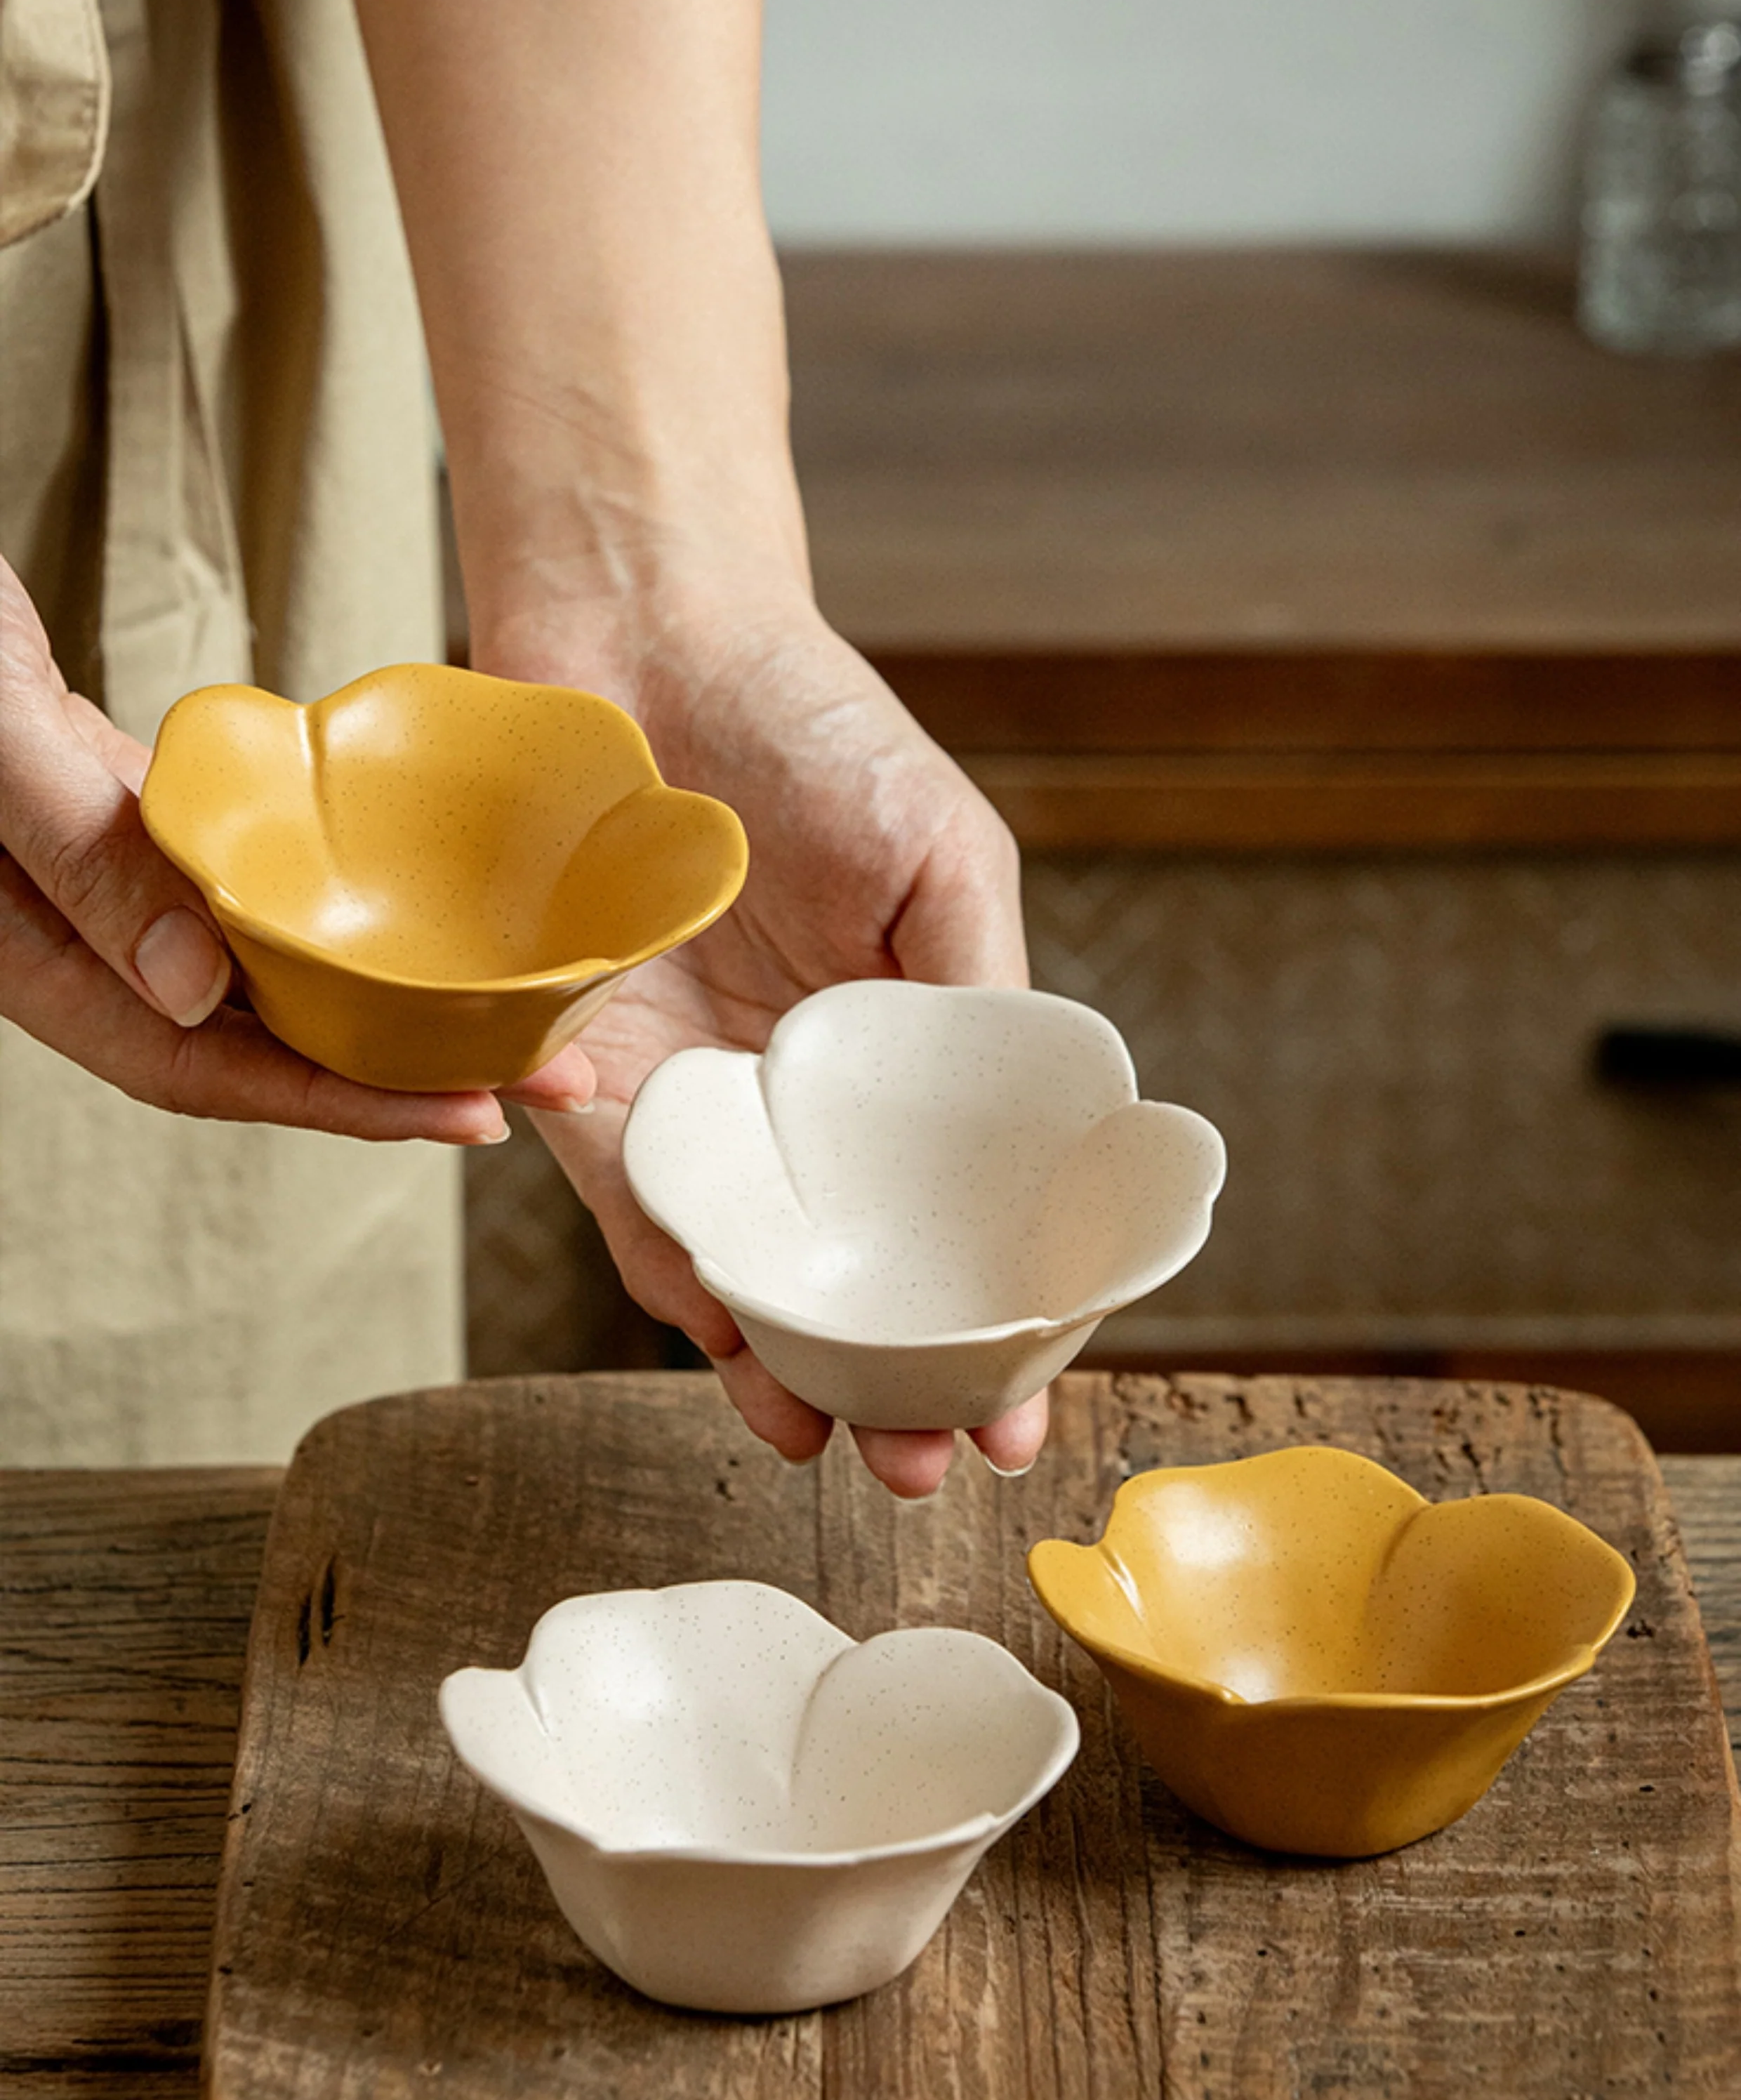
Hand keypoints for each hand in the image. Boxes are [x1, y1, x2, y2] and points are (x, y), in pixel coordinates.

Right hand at [0, 557, 592, 1143]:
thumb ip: (80, 856)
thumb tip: (196, 993)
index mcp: (32, 953)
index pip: (202, 1068)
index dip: (340, 1104)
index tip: (471, 1115)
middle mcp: (73, 937)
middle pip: (253, 1037)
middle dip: (400, 1068)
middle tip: (547, 1071)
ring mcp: (94, 881)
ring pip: (255, 970)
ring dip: (376, 994)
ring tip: (508, 1003)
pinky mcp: (114, 811)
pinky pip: (235, 888)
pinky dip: (317, 906)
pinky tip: (398, 902)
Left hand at [504, 587, 1050, 1497]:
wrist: (645, 634)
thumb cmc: (814, 725)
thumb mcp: (942, 851)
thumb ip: (976, 989)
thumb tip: (1039, 1124)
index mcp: (893, 1059)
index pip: (950, 1222)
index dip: (990, 1328)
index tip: (1022, 1417)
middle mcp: (794, 1101)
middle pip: (839, 1273)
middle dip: (880, 1382)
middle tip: (917, 1465)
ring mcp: (691, 1096)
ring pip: (730, 1266)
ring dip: (768, 1361)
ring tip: (810, 1432)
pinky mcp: (581, 1070)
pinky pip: (619, 1188)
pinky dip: (660, 1256)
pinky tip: (709, 1325)